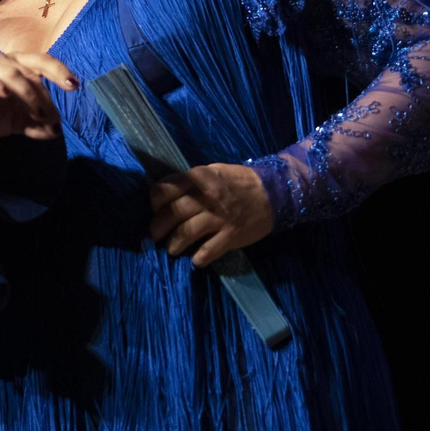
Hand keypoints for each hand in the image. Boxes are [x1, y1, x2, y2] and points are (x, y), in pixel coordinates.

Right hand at [0, 51, 77, 142]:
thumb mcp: (15, 123)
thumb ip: (35, 125)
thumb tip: (56, 131)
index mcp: (19, 68)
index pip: (43, 63)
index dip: (59, 70)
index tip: (74, 86)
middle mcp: (5, 62)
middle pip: (32, 67)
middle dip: (45, 92)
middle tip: (52, 114)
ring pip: (13, 74)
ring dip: (28, 93)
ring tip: (36, 114)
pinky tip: (6, 95)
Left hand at [148, 163, 274, 267]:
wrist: (274, 192)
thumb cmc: (238, 181)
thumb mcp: (212, 171)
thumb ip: (190, 181)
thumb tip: (165, 194)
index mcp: (199, 178)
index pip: (164, 190)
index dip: (155, 202)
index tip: (155, 210)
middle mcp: (206, 198)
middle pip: (172, 213)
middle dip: (158, 227)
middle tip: (155, 235)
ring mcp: (219, 218)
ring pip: (185, 233)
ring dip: (173, 244)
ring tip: (171, 249)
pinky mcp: (232, 235)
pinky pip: (209, 250)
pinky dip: (198, 258)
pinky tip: (195, 259)